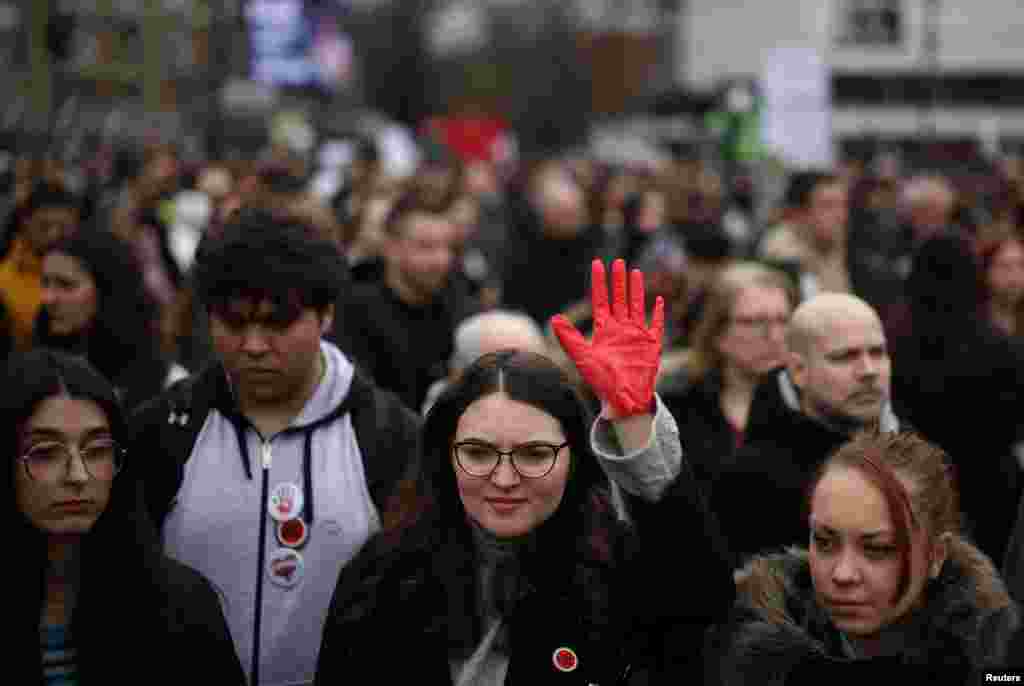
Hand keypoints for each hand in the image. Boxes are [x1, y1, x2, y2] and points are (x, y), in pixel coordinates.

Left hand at [551, 259, 664, 417]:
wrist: (623, 401)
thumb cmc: (601, 382)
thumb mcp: (583, 358)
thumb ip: (570, 338)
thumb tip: (553, 318)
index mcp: (604, 331)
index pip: (601, 300)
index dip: (599, 283)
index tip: (598, 264)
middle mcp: (620, 330)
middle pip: (619, 299)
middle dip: (618, 281)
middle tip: (618, 262)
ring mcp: (636, 336)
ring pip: (636, 306)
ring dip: (636, 289)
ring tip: (635, 271)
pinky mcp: (652, 344)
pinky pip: (656, 324)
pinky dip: (658, 312)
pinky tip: (659, 299)